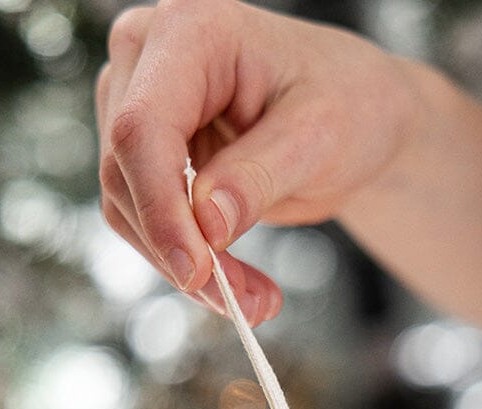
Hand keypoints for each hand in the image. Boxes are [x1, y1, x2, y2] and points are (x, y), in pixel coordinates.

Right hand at [95, 0, 418, 321]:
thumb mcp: (321, 136)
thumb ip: (260, 175)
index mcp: (191, 31)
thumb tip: (207, 223)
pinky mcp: (150, 153)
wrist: (355, 116)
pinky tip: (242, 287)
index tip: (196, 272)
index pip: (144, 127)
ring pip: (129, 206)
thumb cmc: (348, 104)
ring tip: (258, 301)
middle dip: (181, 251)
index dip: (162, 207)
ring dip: (188, 270)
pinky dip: (191, 265)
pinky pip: (147, 221)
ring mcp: (141, 104)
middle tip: (249, 304)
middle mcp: (149, 58)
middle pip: (127, 171)